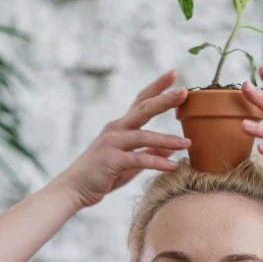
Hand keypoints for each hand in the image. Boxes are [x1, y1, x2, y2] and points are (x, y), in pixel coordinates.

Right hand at [59, 70, 190, 208]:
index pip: (141, 101)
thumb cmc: (103, 175)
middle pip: (143, 109)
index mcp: (120, 126)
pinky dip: (157, 162)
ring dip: (167, 139)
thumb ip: (149, 152)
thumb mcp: (130, 163)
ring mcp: (112, 143)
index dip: (156, 87)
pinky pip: (138, 159)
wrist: (75, 188)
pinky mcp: (111, 159)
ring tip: (187, 143)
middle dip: (164, 100)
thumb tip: (172, 148)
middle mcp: (116, 129)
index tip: (173, 73)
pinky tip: (173, 166)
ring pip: (143, 136)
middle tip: (184, 92)